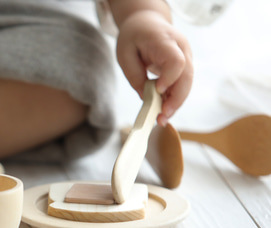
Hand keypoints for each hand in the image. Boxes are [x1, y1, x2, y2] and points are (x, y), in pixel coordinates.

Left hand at [116, 10, 192, 125]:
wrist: (146, 23)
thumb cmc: (134, 37)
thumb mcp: (125, 54)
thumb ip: (135, 75)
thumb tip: (145, 98)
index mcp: (164, 40)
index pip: (176, 61)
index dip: (170, 78)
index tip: (158, 90)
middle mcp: (181, 48)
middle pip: (187, 76)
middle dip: (176, 99)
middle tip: (162, 116)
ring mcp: (186, 56)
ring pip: (187, 83)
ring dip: (176, 103)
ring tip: (161, 119)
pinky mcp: (185, 66)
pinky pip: (182, 85)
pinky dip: (174, 99)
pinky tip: (164, 110)